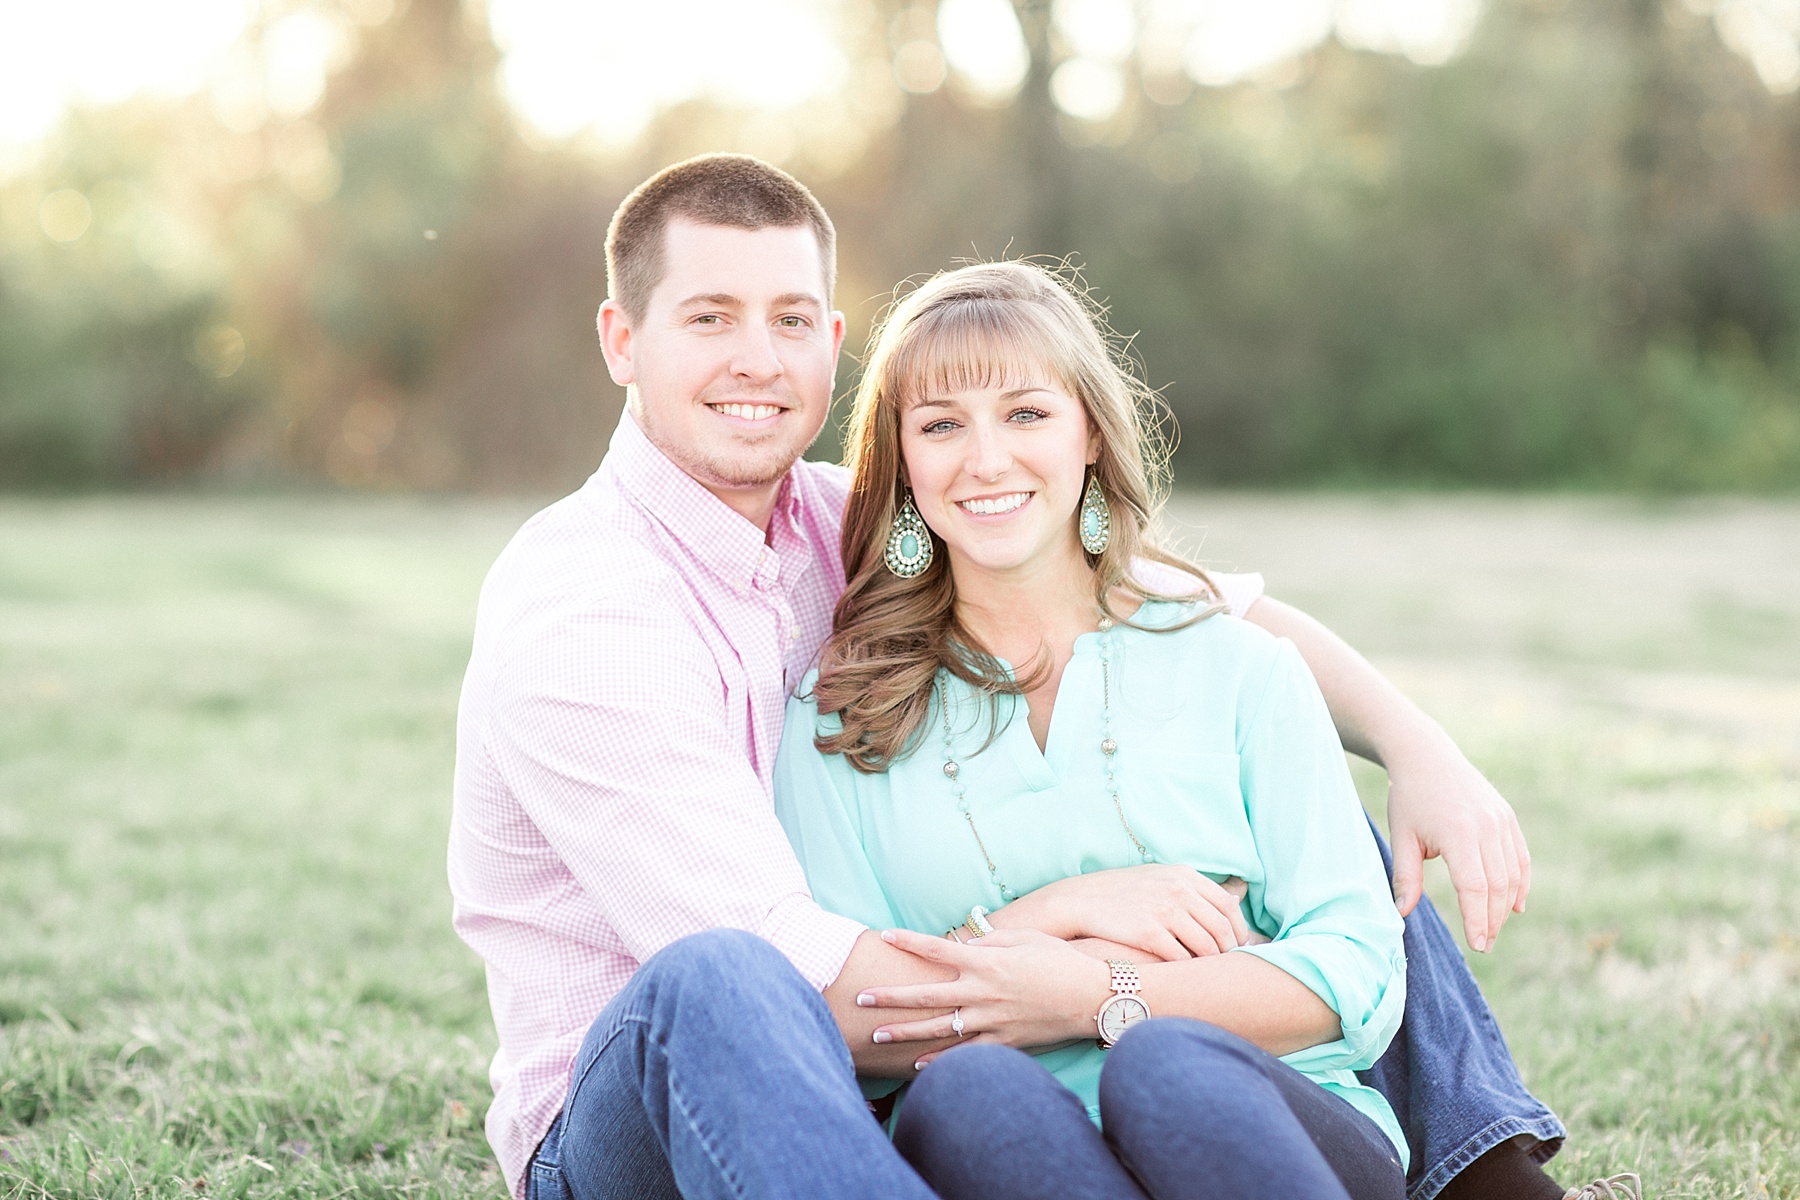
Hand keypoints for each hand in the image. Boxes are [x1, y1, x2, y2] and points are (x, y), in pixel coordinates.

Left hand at [856, 928, 1109, 1061]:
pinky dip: (940, 1059)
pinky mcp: (1004, 1041)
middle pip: (926, 995)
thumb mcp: (1025, 939)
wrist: (1092, 997)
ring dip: (905, 1032)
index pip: (937, 948)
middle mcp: (982, 991)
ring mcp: (991, 1019)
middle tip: (860, 998)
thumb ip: (989, 941)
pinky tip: (915, 1064)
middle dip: (890, 997)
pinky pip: (965, 1052)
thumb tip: (963, 945)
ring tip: (877, 1035)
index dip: (909, 941)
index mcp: (986, 961)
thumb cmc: (1060, 960)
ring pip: (939, 1028)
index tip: (884, 935)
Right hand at [999, 864, 1253, 959]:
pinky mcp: (1149, 932)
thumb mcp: (1159, 878)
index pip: (1228, 906)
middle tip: (1225, 966)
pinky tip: (1181, 974)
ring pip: (1206, 947)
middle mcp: (1178, 890)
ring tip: (1204, 974)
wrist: (1081, 902)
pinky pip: (1182, 958)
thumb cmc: (1123, 894)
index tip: (1237, 946)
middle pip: (1222, 928)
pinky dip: (1187, 969)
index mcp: (1184, 875)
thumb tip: (1234, 902)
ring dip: (1209, 964)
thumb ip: (1192, 889)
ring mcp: (1164, 911)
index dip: (1238, 930)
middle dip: (1228, 951)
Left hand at [1385, 743, 1530, 951]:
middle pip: (1498, 886)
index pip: (1474, 888)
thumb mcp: (1401, 836)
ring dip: (1506, 906)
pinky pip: (1520, 858)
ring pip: (1513, 874)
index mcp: (1458, 832)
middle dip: (1492, 920)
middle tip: (1483, 943)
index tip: (1477, 944)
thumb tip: (1401, 914)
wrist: (1427, 757)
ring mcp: (1502, 821)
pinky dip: (1521, 883)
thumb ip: (1405, 876)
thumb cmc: (1409, 798)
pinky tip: (1514, 906)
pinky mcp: (1508, 818)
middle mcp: (1486, 827)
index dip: (1477, 920)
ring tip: (1492, 928)